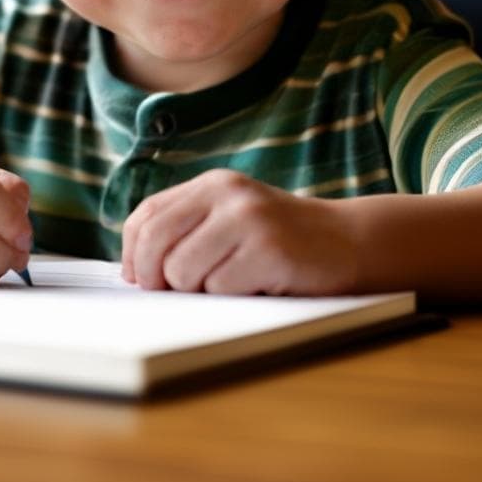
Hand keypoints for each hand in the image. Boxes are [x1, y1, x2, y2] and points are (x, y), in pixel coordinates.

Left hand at [121, 169, 359, 295]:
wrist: (347, 241)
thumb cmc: (279, 239)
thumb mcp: (230, 218)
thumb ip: (186, 230)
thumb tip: (134, 270)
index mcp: (211, 184)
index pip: (146, 216)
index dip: (133, 253)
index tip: (139, 278)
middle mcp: (227, 194)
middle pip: (156, 244)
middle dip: (156, 277)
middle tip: (173, 291)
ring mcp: (249, 220)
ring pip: (184, 272)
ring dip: (202, 290)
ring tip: (233, 279)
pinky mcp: (269, 251)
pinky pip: (221, 289)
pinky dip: (233, 297)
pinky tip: (258, 284)